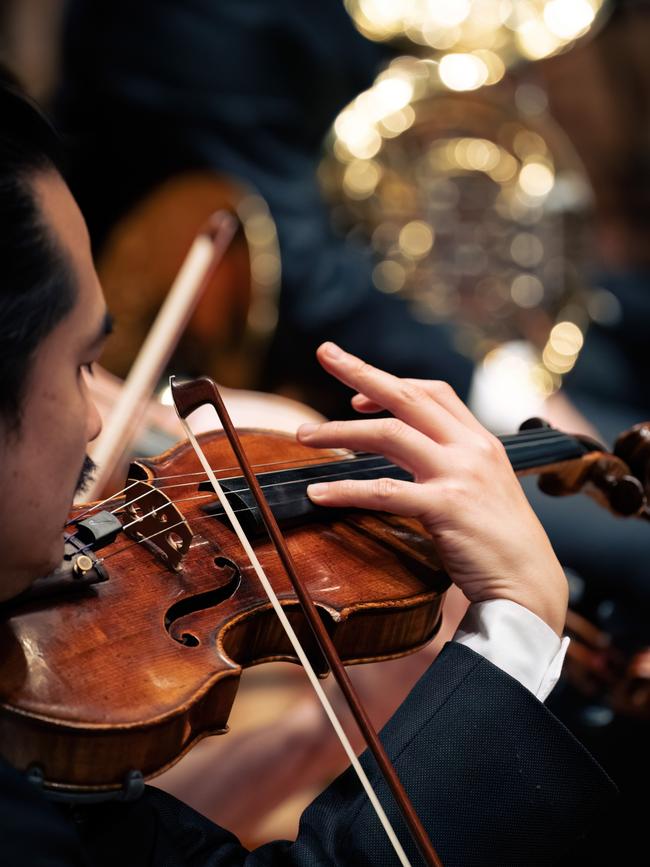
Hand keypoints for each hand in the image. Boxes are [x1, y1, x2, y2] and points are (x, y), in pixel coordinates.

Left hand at [297, 343, 567, 636]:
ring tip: (304, 436)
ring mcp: (460, 475)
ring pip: (389, 435)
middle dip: (361, 371)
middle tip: (326, 354)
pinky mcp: (446, 507)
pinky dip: (345, 489)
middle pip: (407, 396)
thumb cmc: (501, 542)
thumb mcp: (485, 487)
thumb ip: (453, 463)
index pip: (434, 392)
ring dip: (339, 431)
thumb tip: (409, 453)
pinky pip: (384, 491)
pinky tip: (319, 493)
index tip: (358, 394)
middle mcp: (471, 448)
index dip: (393, 383)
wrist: (530, 585)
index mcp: (480, 441)